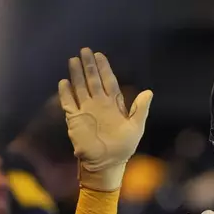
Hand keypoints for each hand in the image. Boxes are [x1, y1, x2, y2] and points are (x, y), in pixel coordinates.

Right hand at [58, 48, 152, 191]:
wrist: (107, 163)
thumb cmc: (123, 147)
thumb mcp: (136, 127)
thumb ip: (140, 109)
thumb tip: (149, 92)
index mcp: (114, 104)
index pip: (108, 81)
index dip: (104, 69)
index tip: (99, 55)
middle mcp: (99, 104)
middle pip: (93, 80)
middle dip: (89, 66)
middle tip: (84, 50)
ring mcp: (86, 110)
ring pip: (80, 88)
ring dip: (77, 74)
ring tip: (73, 60)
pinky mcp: (75, 119)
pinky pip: (69, 103)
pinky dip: (66, 93)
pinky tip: (64, 82)